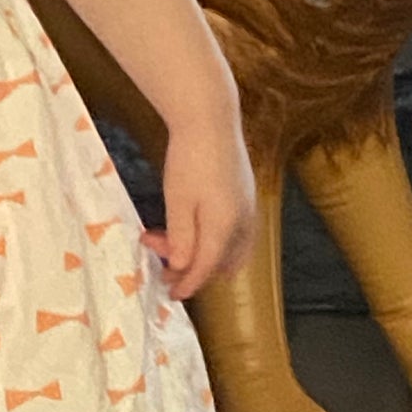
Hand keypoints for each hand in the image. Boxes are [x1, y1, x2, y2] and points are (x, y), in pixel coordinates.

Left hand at [139, 117, 255, 300]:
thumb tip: (181, 267)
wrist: (211, 118)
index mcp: (226, 227)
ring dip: (201, 252)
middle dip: (194, 270)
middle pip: (223, 263)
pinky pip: (233, 231)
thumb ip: (181, 238)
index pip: (206, 268)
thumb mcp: (178, 201)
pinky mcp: (245, 194)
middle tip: (162, 265)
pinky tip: (188, 225)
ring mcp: (248, 207)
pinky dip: (212, 238)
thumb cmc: (190, 159)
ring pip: (230, 248)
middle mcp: (244, 222)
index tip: (170, 294)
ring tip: (165, 239)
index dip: (188, 284)